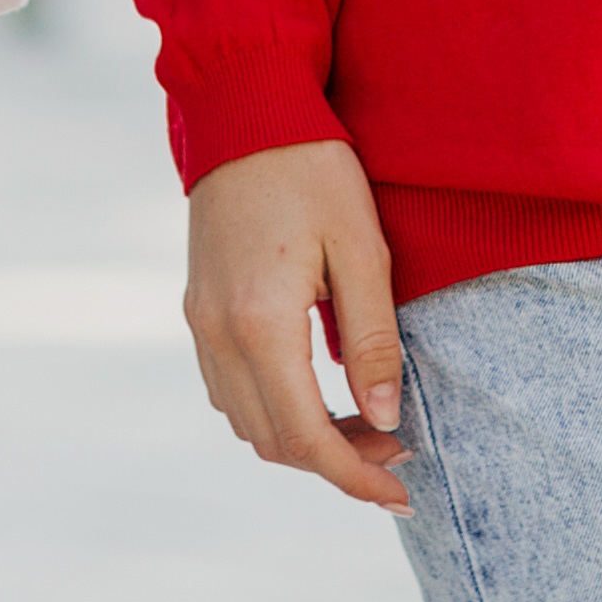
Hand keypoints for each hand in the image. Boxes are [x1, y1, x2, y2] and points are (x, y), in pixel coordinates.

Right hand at [183, 140, 410, 510]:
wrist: (246, 108)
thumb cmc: (313, 169)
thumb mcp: (362, 249)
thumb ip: (373, 341)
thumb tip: (386, 419)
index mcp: (260, 323)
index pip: (306, 437)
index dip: (356, 476)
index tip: (404, 493)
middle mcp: (218, 333)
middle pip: (273, 442)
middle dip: (338, 460)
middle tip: (397, 447)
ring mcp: (199, 322)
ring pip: (246, 423)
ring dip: (304, 439)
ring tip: (366, 420)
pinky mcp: (197, 308)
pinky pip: (228, 389)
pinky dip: (273, 409)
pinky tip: (318, 390)